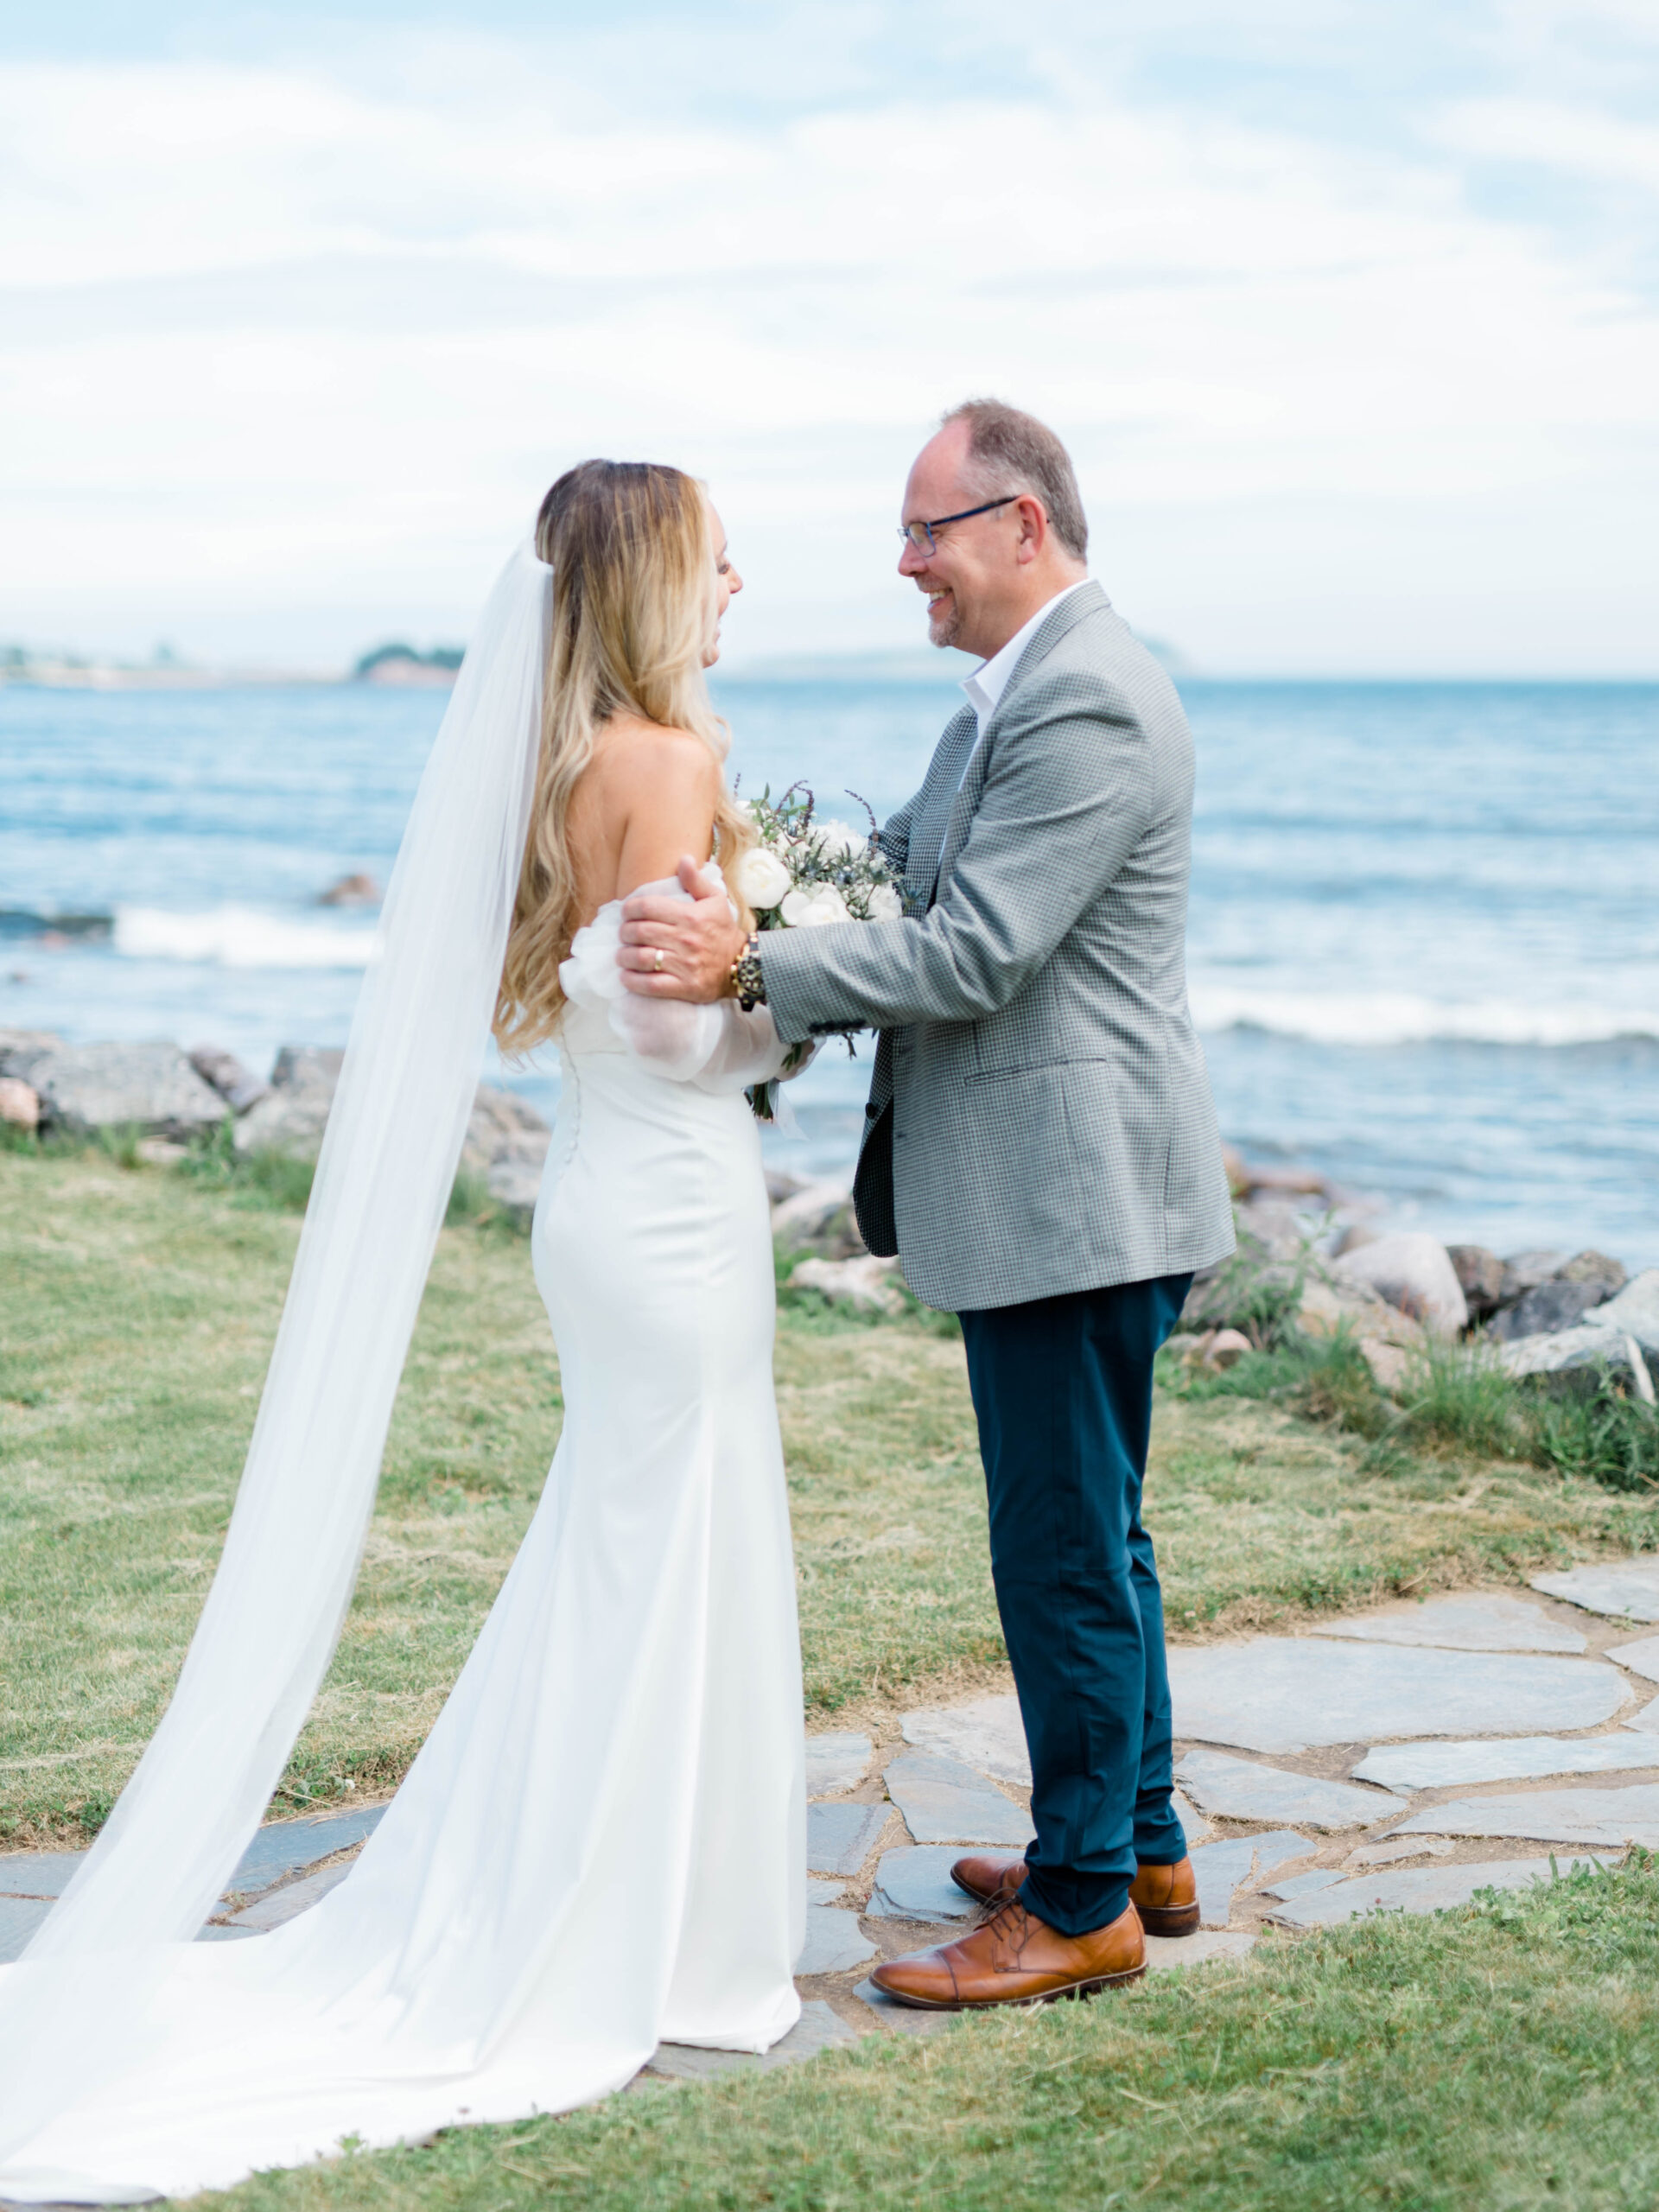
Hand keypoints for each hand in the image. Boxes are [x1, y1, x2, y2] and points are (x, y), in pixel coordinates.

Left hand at [619, 855, 746, 1001]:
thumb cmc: (723, 932)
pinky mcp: (684, 987)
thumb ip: (696, 880)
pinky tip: (626, 976)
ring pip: (641, 958)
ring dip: (624, 956)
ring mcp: (685, 965)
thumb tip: (683, 859)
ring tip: (622, 955)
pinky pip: (651, 984)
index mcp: (690, 916)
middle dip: (624, 932)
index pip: (648, 907)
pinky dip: (633, 981)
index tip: (626, 913)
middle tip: (623, 935)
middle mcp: (686, 939)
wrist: (743, 965)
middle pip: (640, 932)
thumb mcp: (716, 901)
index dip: (630, 909)